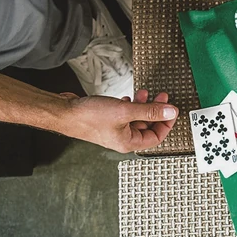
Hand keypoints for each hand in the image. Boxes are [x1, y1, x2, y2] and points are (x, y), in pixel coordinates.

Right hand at [63, 89, 177, 152]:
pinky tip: (129, 97)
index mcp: (129, 142)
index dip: (167, 123)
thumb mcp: (125, 111)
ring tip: (145, 94)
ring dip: (143, 105)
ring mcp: (114, 129)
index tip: (172, 110)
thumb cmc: (88, 117)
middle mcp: (122, 138)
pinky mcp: (107, 120)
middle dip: (156, 110)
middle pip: (148, 126)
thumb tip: (170, 112)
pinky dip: (131, 105)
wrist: (64, 112)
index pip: (157, 137)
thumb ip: (150, 111)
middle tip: (162, 97)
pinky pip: (125, 114)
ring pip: (136, 118)